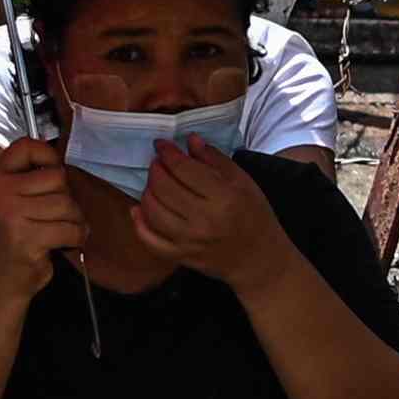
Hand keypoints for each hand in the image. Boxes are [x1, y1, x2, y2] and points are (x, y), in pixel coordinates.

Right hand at [0, 144, 90, 297]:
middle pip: (57, 177)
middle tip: (53, 218)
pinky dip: (75, 239)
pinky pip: (71, 228)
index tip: (52, 170)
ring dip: (72, 222)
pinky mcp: (27, 238)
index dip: (47, 154)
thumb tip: (58, 156)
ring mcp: (11, 215)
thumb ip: (28, 180)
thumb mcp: (11, 203)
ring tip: (57, 233)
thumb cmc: (13, 241)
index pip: (24, 147)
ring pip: (67, 204)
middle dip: (65, 199)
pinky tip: (61, 245)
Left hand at [128, 136, 296, 286]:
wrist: (259, 258)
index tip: (162, 144)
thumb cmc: (255, 216)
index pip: (184, 169)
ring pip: (153, 211)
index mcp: (223, 198)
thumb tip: (190, 140)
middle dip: (156, 169)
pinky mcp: (180, 256)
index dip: (168, 153)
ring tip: (154, 183)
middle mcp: (204, 220)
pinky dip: (139, 222)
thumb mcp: (244, 182)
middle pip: (164, 188)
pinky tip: (139, 209)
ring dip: (147, 191)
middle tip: (158, 163)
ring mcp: (189, 241)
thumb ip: (216, 160)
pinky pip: (149, 239)